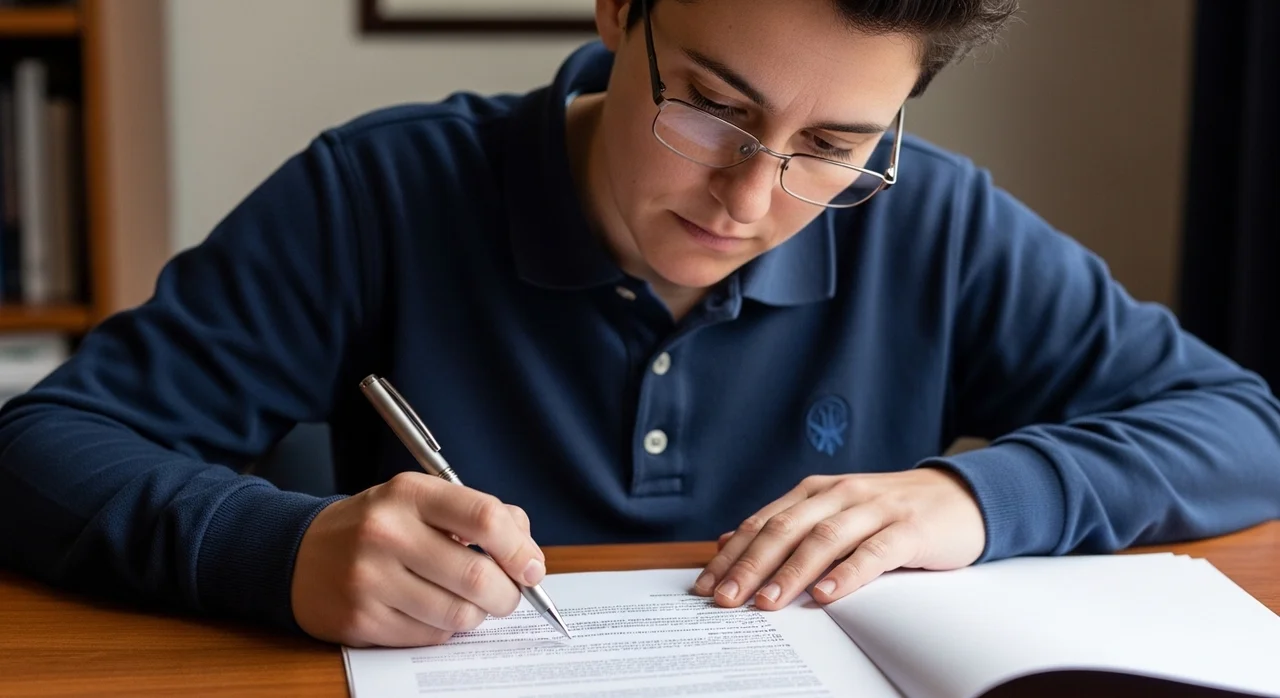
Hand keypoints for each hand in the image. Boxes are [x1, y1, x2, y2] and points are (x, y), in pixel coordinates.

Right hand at [291, 472, 544, 646]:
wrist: (301, 555)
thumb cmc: (378, 526)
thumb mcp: (421, 501)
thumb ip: (478, 514)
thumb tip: (528, 552)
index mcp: (409, 493)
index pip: (484, 517)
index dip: (520, 548)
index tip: (532, 567)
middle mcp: (386, 532)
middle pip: (477, 575)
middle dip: (507, 594)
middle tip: (507, 595)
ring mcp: (369, 579)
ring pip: (458, 615)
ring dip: (477, 615)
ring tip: (468, 603)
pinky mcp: (360, 620)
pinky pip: (430, 637)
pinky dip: (444, 630)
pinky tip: (431, 611)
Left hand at [696, 468, 984, 609]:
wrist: (961, 496)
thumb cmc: (890, 511)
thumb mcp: (834, 511)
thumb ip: (787, 523)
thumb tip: (730, 538)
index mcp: (817, 491)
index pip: (764, 523)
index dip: (732, 554)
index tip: (706, 585)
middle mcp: (840, 494)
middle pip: (786, 529)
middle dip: (751, 565)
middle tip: (726, 598)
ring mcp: (875, 509)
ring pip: (824, 539)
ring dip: (792, 571)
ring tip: (768, 601)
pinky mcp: (909, 529)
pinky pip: (874, 551)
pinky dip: (847, 573)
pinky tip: (826, 594)